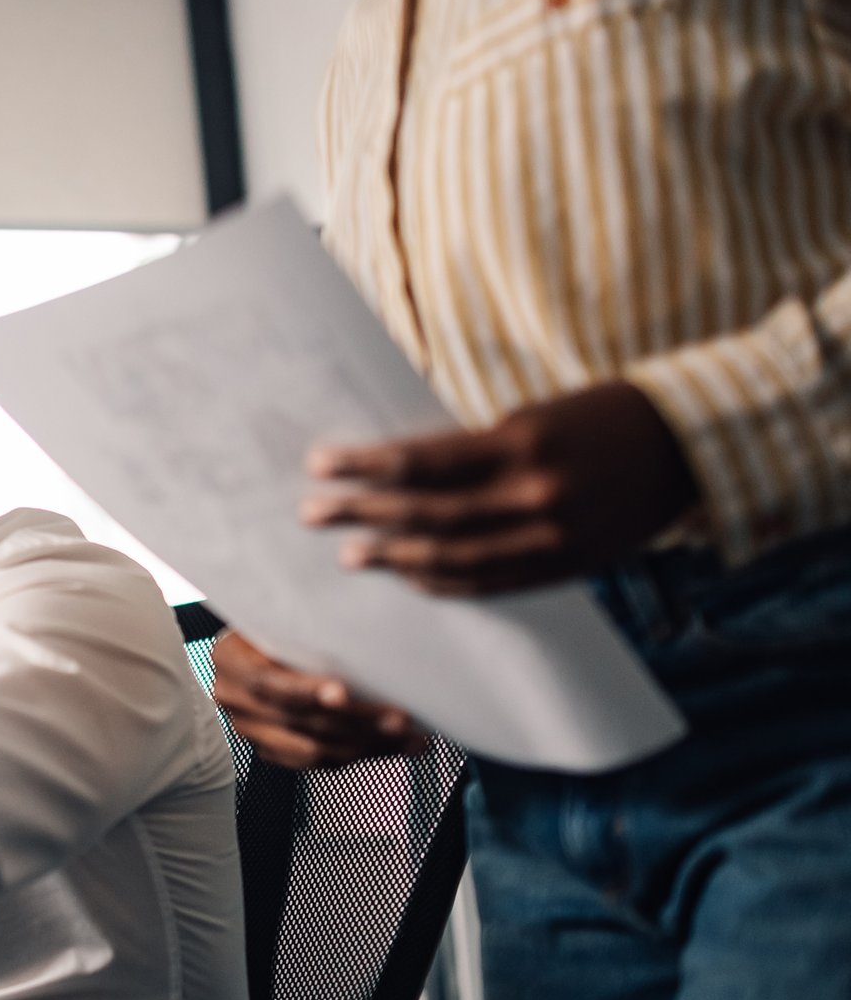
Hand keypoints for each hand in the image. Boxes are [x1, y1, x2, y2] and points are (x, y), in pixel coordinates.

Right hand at [210, 630, 427, 769]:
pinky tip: (392, 746)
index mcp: (231, 662)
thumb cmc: (273, 623)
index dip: (305, 691)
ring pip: (313, 750)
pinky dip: (360, 754)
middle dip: (355, 722)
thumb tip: (367, 621)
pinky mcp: (274, 751)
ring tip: (408, 737)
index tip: (343, 693)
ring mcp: (253, 730)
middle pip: (298, 722)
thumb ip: (305, 624)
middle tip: (398, 718)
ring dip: (367, 745)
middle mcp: (236, 701)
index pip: (268, 683)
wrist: (252, 645)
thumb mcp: (279, 614)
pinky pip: (320, 762)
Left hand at [302, 381, 698, 596]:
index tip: (319, 466)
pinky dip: (443, 582)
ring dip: (393, 558)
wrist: (688, 447)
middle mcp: (534, 496)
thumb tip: (398, 470)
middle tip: (311, 514)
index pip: (422, 462)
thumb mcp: (533, 417)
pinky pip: (489, 583)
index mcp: (521, 444)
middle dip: (362, 514)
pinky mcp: (565, 567)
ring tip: (348, 554)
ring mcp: (551, 538)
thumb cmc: (599, 416)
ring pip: (453, 558)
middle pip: (426, 514)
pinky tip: (407, 576)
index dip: (365, 467)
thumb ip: (475, 448)